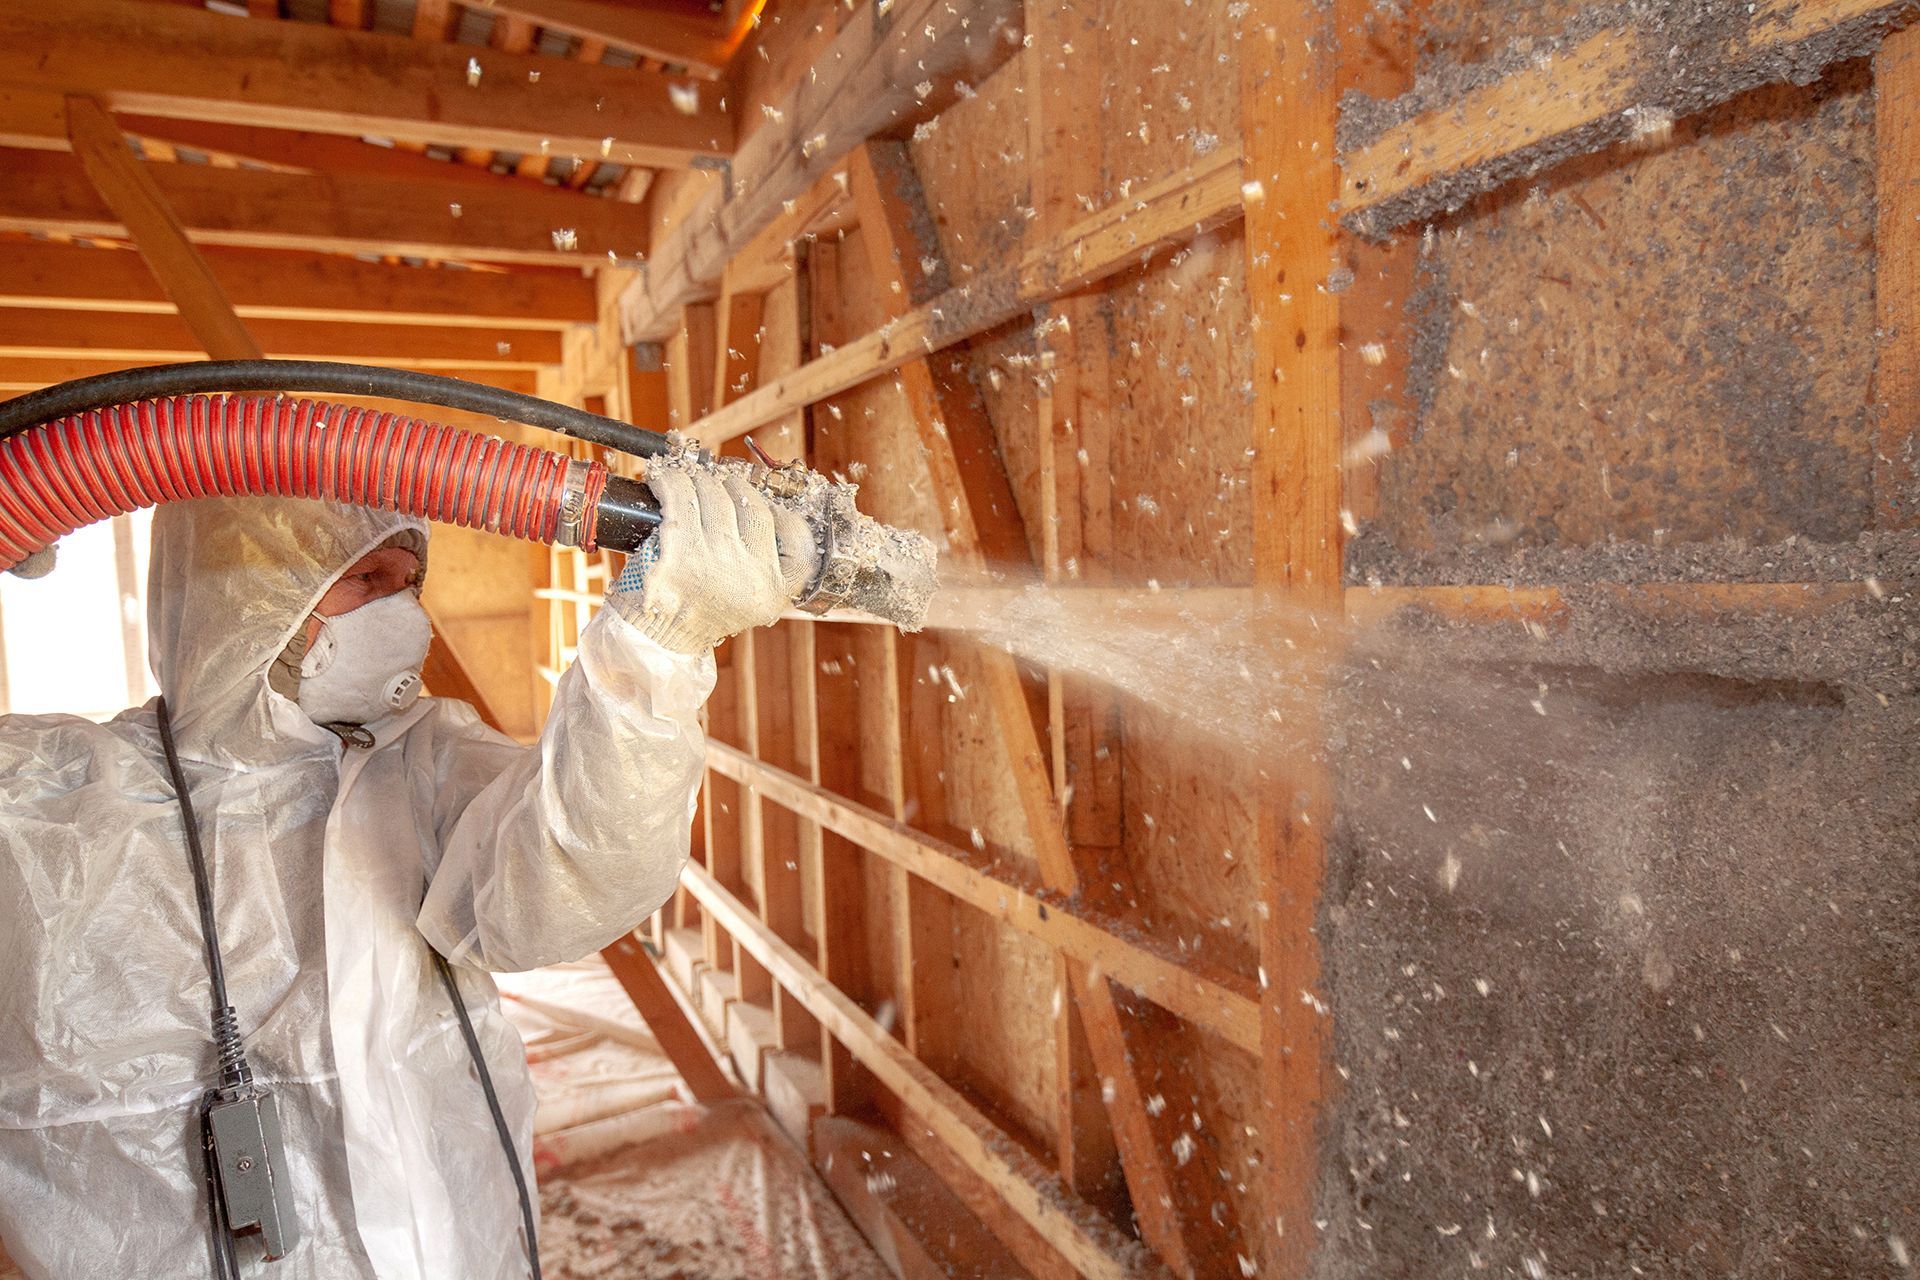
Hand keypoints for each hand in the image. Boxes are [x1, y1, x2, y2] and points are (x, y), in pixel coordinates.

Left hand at [609, 458, 818, 653]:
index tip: (765, 505)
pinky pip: (679, 498)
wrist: (658, 639)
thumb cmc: (700, 612)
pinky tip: (664, 481)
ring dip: (700, 480)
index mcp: (774, 591)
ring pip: (715, 496)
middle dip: (732, 488)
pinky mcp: (677, 552)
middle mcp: (750, 575)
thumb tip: (758, 507)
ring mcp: (715, 562)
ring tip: (688, 481)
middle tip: (716, 486)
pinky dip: (670, 482)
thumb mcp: (750, 601)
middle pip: (752, 507)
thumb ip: (764, 566)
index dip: (783, 515)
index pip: (799, 541)